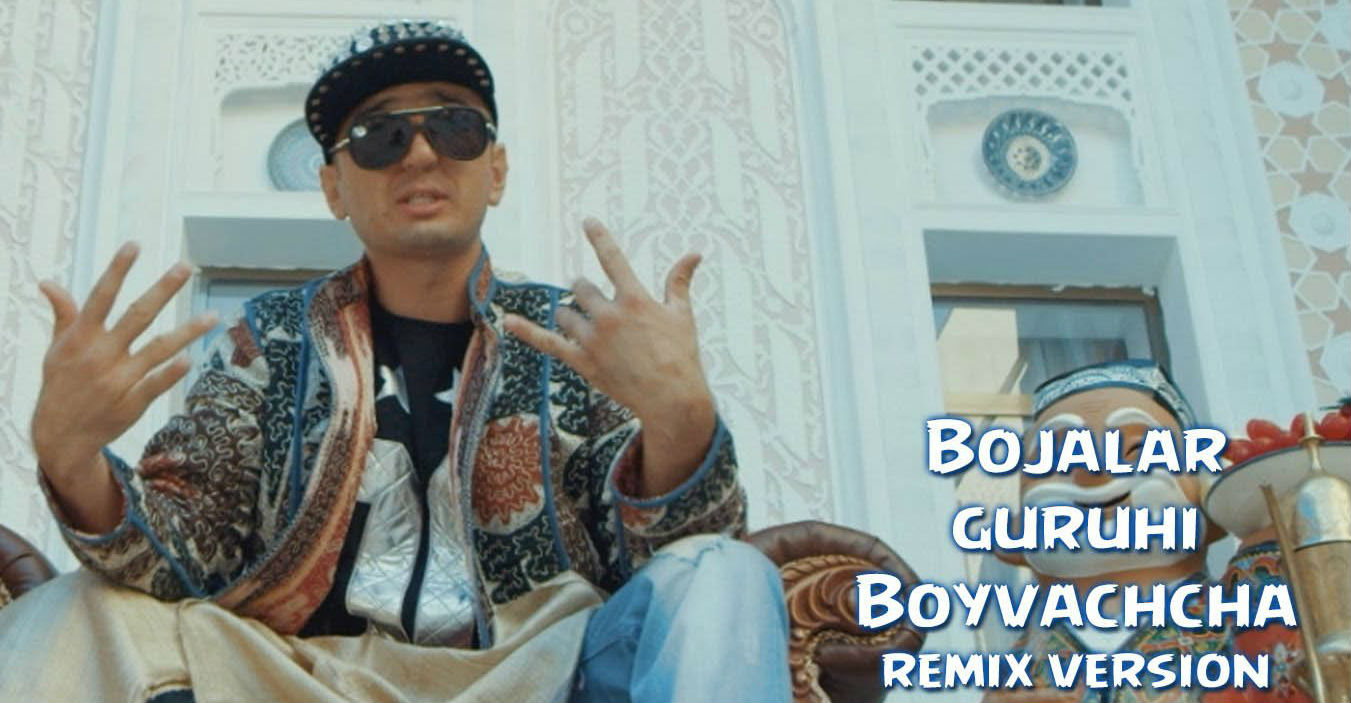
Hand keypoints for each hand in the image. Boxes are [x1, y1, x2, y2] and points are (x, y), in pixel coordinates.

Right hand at [31, 242, 217, 483]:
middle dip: (163, 290)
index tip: (134, 244)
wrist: (60, 436)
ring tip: (214, 315)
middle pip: (137, 316)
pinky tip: (190, 359)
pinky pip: (156, 384)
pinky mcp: (132, 403)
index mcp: (80, 338)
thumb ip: (62, 314)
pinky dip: (171, 372)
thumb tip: (48, 282)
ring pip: (158, 349)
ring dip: (187, 332)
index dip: (117, 270)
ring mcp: (118, 380)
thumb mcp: (56, 349)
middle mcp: (100, 355)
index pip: (101, 296)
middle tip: (186, 266)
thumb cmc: (61, 384)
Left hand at [503, 218, 715, 495]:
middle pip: (581, 288)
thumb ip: (680, 282)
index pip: (613, 259)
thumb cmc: (681, 356)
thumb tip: (695, 253)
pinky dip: (527, 331)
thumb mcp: (682, 315)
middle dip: (583, 290)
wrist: (672, 398)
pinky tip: (509, 320)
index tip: (587, 221)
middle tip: (592, 301)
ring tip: (585, 326)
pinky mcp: (582, 361)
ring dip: (570, 315)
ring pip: (565, 314)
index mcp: (635, 299)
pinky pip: (547, 343)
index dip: (599, 237)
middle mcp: (609, 315)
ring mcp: (593, 339)